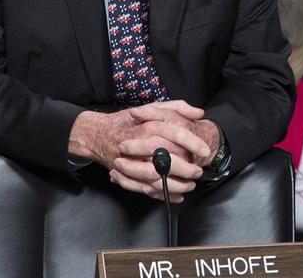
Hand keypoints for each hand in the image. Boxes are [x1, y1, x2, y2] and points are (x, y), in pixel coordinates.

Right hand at [68, 100, 210, 201]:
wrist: (99, 134)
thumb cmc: (129, 121)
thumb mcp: (153, 107)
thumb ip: (178, 107)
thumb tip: (199, 112)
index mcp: (148, 126)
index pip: (174, 134)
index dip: (192, 143)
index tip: (204, 150)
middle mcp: (139, 145)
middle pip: (165, 159)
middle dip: (186, 169)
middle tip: (198, 171)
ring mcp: (130, 163)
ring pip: (156, 179)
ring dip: (176, 185)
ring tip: (190, 184)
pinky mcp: (126, 176)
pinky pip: (146, 190)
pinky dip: (163, 195)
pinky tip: (177, 196)